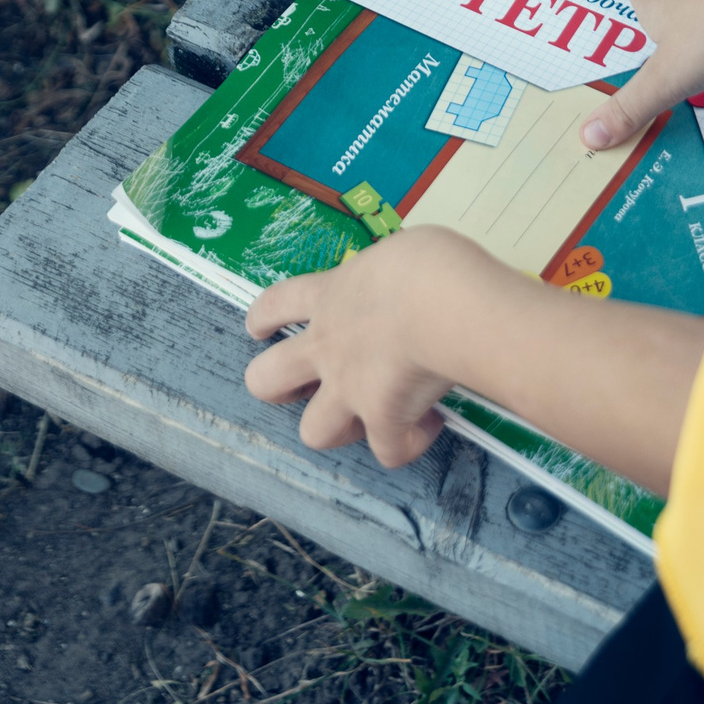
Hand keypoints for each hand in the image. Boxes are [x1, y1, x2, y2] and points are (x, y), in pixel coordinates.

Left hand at [243, 227, 512, 467]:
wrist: (443, 303)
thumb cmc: (429, 264)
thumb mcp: (398, 253)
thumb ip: (388, 276)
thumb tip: (411, 283)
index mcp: (329, 296)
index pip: (275, 304)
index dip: (263, 318)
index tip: (260, 327)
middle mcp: (327, 346)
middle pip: (265, 380)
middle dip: (277, 389)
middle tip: (304, 387)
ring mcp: (349, 389)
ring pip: (314, 432)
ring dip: (338, 428)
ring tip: (368, 417)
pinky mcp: (383, 419)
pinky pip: (389, 450)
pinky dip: (408, 441)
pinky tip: (430, 422)